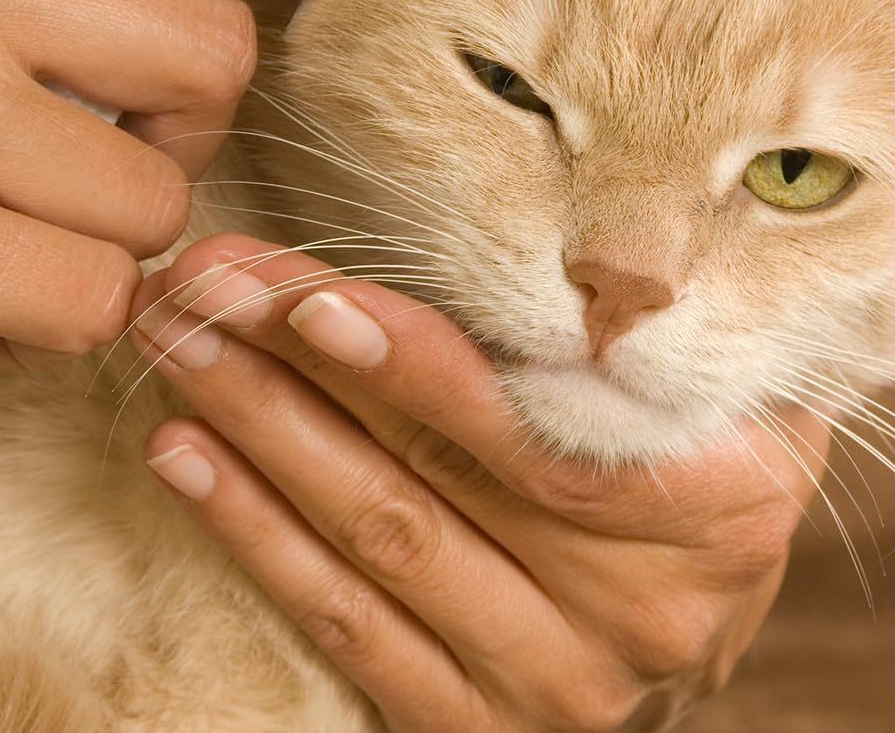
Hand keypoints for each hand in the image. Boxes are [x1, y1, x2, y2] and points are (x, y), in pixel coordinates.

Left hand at [132, 234, 828, 732]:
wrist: (702, 614)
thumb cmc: (702, 459)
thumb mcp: (718, 383)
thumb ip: (644, 327)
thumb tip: (529, 213)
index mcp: (715, 510)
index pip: (540, 437)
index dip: (423, 370)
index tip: (312, 298)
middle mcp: (639, 612)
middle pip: (431, 476)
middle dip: (298, 368)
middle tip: (202, 286)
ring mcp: (554, 683)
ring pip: (374, 542)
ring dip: (258, 433)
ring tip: (177, 345)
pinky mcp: (474, 724)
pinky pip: (345, 628)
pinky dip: (254, 533)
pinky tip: (184, 455)